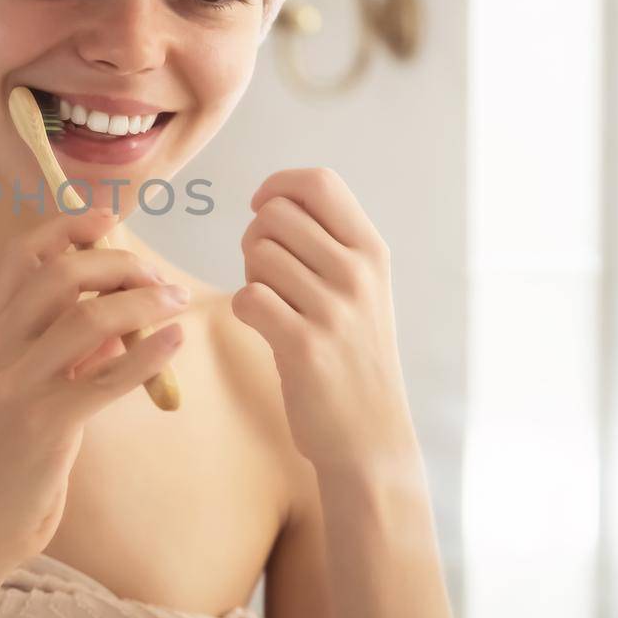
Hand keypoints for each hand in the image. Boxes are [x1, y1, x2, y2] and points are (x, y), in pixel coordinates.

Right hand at [0, 208, 189, 570]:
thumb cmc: (9, 454)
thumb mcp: (27, 386)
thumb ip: (66, 348)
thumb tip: (121, 317)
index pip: (18, 256)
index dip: (64, 227)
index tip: (106, 219)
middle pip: (60, 275)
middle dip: (118, 263)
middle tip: (157, 275)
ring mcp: (15, 385)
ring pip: (87, 318)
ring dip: (142, 301)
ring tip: (177, 302)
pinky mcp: (44, 425)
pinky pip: (106, 378)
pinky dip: (149, 353)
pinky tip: (176, 341)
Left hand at [229, 167, 418, 477]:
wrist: (371, 435)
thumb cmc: (353, 353)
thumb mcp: (363, 288)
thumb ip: (329, 241)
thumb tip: (272, 198)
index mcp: (372, 250)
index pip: (318, 181)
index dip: (277, 185)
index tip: (263, 210)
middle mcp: (358, 273)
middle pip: (274, 214)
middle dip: (256, 238)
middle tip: (269, 275)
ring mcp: (334, 309)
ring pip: (257, 254)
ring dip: (251, 276)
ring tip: (276, 306)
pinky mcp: (304, 346)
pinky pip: (247, 298)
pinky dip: (245, 311)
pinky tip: (266, 329)